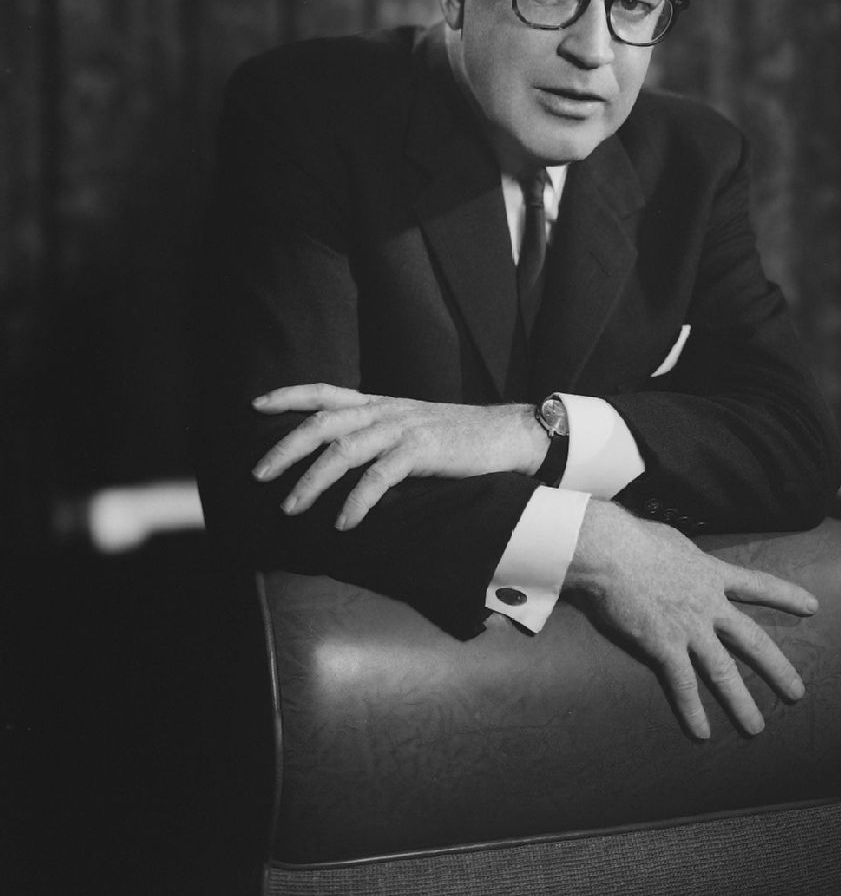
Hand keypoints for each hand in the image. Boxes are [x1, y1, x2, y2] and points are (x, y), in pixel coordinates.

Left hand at [251, 384, 546, 528]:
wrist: (510, 435)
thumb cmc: (461, 439)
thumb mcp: (414, 428)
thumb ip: (381, 436)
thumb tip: (344, 461)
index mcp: (382, 404)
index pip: (326, 392)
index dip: (289, 395)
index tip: (255, 405)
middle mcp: (387, 411)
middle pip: (323, 421)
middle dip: (285, 447)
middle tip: (258, 474)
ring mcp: (404, 428)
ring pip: (344, 449)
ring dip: (312, 481)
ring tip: (292, 508)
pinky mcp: (424, 450)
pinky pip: (379, 476)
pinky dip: (357, 501)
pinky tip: (344, 523)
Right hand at [564, 501, 816, 739]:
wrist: (609, 550)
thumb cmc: (632, 537)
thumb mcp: (671, 540)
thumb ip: (682, 554)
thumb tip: (677, 552)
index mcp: (710, 573)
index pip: (757, 584)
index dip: (785, 595)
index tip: (812, 606)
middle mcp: (707, 604)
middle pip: (752, 640)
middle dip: (777, 668)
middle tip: (797, 693)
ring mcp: (688, 627)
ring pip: (723, 671)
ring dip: (740, 702)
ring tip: (756, 728)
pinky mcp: (664, 645)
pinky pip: (682, 684)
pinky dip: (692, 710)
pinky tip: (702, 732)